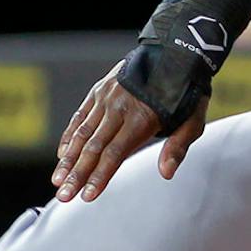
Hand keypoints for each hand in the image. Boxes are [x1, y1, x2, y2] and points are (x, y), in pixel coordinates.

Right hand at [52, 66, 205, 201]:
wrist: (176, 54)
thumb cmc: (188, 93)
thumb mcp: (194, 120)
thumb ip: (178, 146)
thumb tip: (166, 173)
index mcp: (142, 118)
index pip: (115, 153)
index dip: (100, 176)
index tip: (87, 196)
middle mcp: (119, 108)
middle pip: (93, 147)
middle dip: (77, 174)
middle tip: (63, 196)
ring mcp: (106, 98)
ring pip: (81, 133)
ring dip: (68, 159)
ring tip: (57, 181)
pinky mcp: (99, 91)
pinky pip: (80, 117)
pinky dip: (69, 136)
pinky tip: (62, 155)